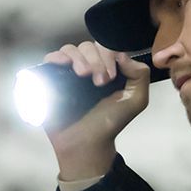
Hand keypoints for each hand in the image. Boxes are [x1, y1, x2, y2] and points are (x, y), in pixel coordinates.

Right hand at [41, 41, 151, 180]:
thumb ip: (140, 75)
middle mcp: (87, 67)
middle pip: (88, 46)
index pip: (105, 47)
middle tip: (98, 82)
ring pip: (70, 49)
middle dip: (96, 60)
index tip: (110, 77)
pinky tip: (63, 64)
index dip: (108, 56)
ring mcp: (67, 72)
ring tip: (81, 75)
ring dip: (78, 58)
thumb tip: (121, 54)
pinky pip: (50, 58)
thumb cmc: (109, 123)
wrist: (86, 144)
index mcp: (106, 68)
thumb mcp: (136, 100)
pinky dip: (56, 56)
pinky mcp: (50, 79)